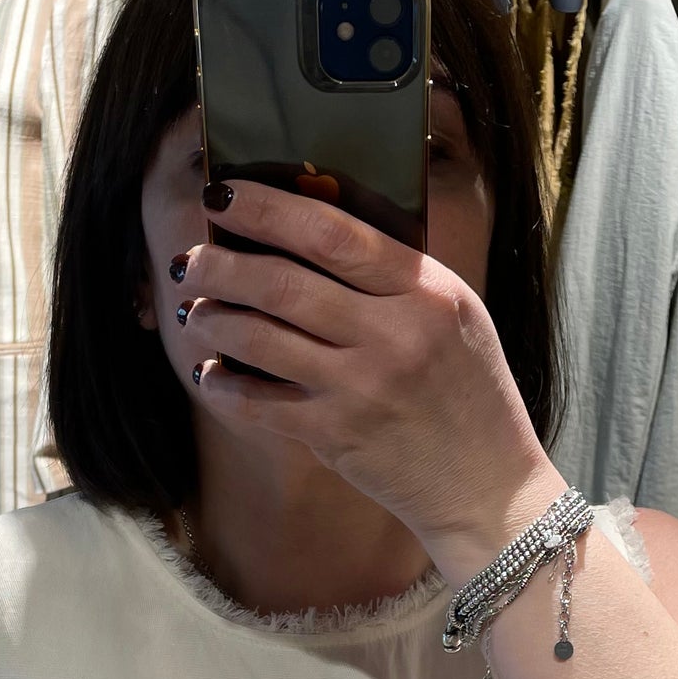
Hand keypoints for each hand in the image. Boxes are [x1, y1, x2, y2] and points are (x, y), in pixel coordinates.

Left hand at [174, 178, 561, 584]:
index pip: (333, 233)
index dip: (267, 208)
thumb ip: (393, 277)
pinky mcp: (338, 435)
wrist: (487, 484)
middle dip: (221, 265)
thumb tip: (303, 230)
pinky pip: (259, 403)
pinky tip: (212, 374)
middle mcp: (394, 335)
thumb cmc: (467, 391)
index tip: (224, 194)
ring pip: (261, 338)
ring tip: (198, 311)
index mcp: (426, 291)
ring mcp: (363, 388)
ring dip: (214, 319)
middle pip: (283, 284)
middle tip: (190, 260)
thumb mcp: (453, 315)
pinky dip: (225, 385)